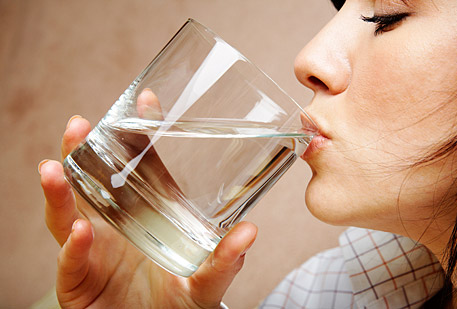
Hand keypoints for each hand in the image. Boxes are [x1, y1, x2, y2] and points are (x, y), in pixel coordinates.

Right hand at [39, 96, 256, 307]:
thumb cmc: (177, 301)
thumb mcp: (205, 281)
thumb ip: (224, 260)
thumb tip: (249, 232)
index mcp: (143, 215)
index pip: (139, 168)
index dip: (140, 135)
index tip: (148, 100)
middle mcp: (112, 226)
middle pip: (91, 182)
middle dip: (81, 152)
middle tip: (80, 126)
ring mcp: (91, 250)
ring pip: (67, 215)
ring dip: (60, 191)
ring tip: (55, 167)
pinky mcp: (77, 280)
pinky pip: (71, 261)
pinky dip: (73, 247)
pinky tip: (80, 231)